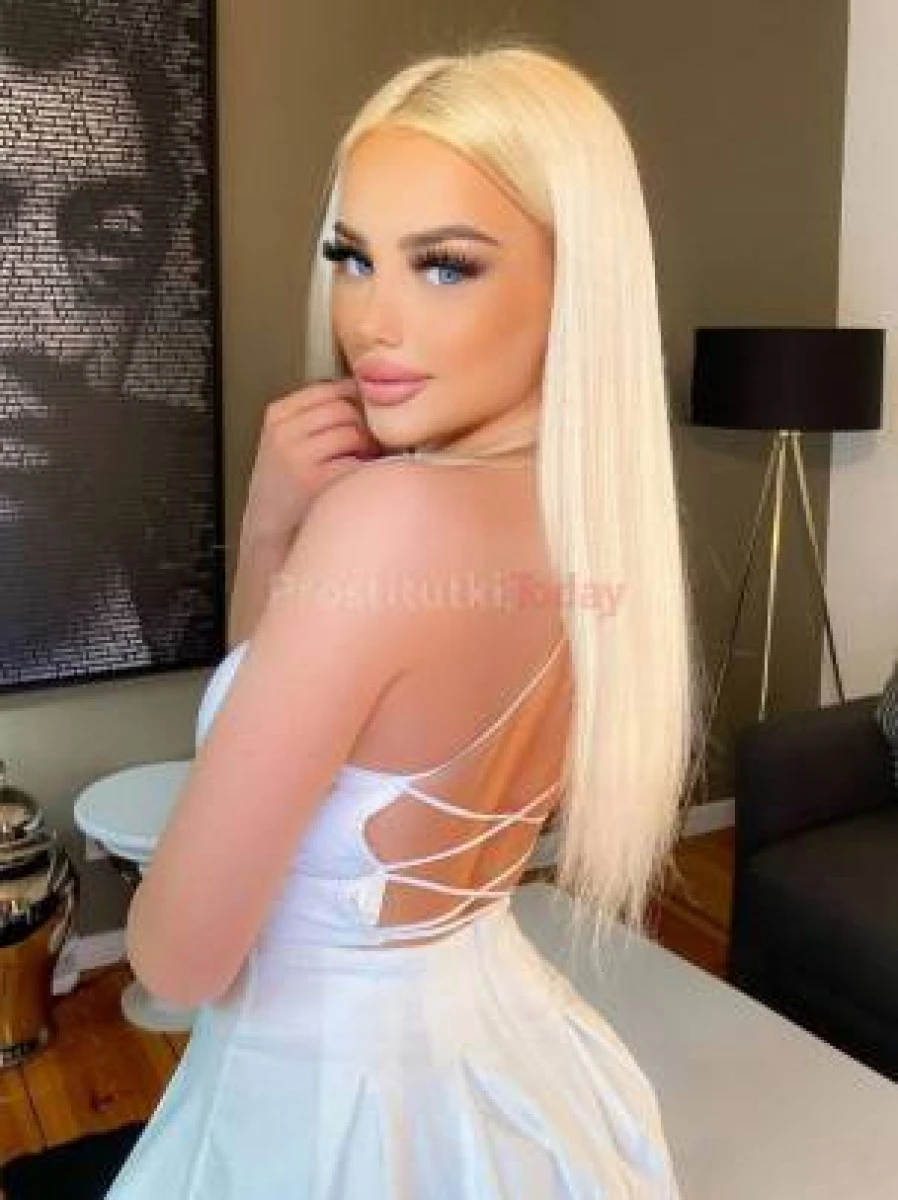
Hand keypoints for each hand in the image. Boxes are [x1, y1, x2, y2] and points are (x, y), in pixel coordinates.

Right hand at [240, 377, 383, 544]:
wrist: (268, 533)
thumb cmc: (286, 488)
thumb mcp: (288, 441)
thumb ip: (316, 417)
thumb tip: (366, 399)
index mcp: (278, 415)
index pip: (330, 387)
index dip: (356, 401)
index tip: (365, 417)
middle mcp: (284, 432)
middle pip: (345, 408)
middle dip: (364, 426)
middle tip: (369, 447)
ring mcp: (297, 456)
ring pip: (353, 432)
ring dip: (367, 449)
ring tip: (362, 465)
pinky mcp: (314, 482)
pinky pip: (357, 462)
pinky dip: (366, 470)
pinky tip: (358, 481)